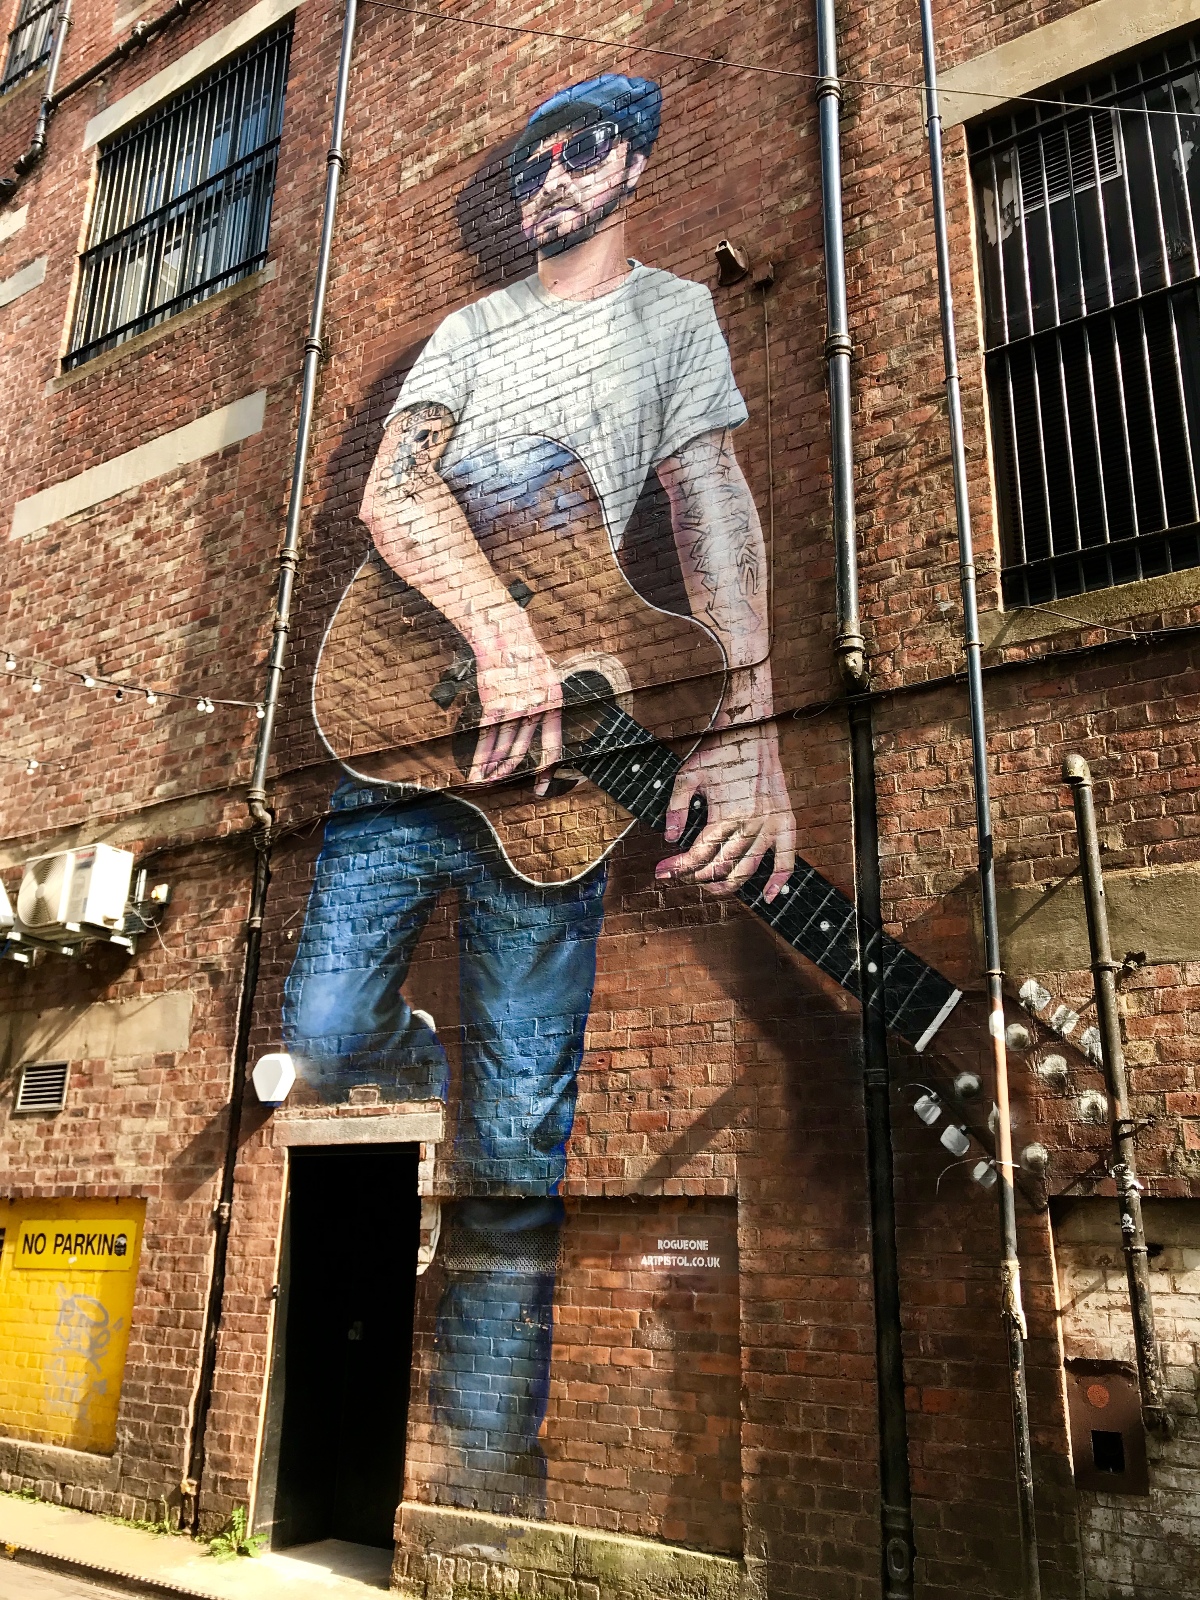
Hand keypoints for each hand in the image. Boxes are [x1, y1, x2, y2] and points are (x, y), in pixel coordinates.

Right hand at [468, 620, 562, 788]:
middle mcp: (536, 707)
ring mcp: (514, 706)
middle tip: (500, 784)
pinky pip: (485, 738)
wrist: (503, 634)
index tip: (540, 788)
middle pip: (522, 752)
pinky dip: (480, 757)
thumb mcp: (545, 678)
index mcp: (553, 703)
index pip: (553, 747)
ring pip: (502, 748)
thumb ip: (543, 705)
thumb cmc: (523, 656)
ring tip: (485, 780)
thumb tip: (537, 730)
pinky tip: (476, 770)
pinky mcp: (492, 704)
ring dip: (492, 768)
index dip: (546, 771)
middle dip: (508, 773)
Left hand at [655, 722, 795, 899]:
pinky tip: (766, 897)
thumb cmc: (719, 751)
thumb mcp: (688, 774)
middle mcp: (751, 823)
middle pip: (721, 866)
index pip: (698, 854)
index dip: (677, 867)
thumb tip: (670, 839)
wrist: (753, 730)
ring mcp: (772, 824)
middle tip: (683, 876)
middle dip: (697, 877)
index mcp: (726, 813)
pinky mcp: (787, 822)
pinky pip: (787, 859)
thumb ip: (676, 808)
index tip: (662, 872)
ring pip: (748, 869)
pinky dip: (778, 881)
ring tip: (710, 886)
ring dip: (727, 884)